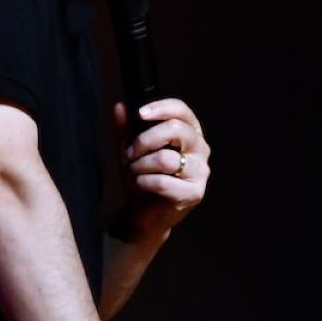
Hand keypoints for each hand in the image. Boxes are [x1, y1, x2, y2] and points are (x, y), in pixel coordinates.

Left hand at [113, 98, 210, 239]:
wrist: (144, 214)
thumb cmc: (142, 178)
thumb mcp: (130, 151)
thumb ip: (126, 129)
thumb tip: (120, 106)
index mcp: (189, 132)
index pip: (182, 110)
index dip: (161, 108)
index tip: (140, 114)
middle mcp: (200, 148)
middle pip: (176, 130)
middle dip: (145, 140)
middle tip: (130, 153)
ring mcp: (200, 171)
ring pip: (166, 159)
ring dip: (141, 166)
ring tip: (134, 173)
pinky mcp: (195, 193)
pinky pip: (163, 182)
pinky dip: (144, 183)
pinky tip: (141, 186)